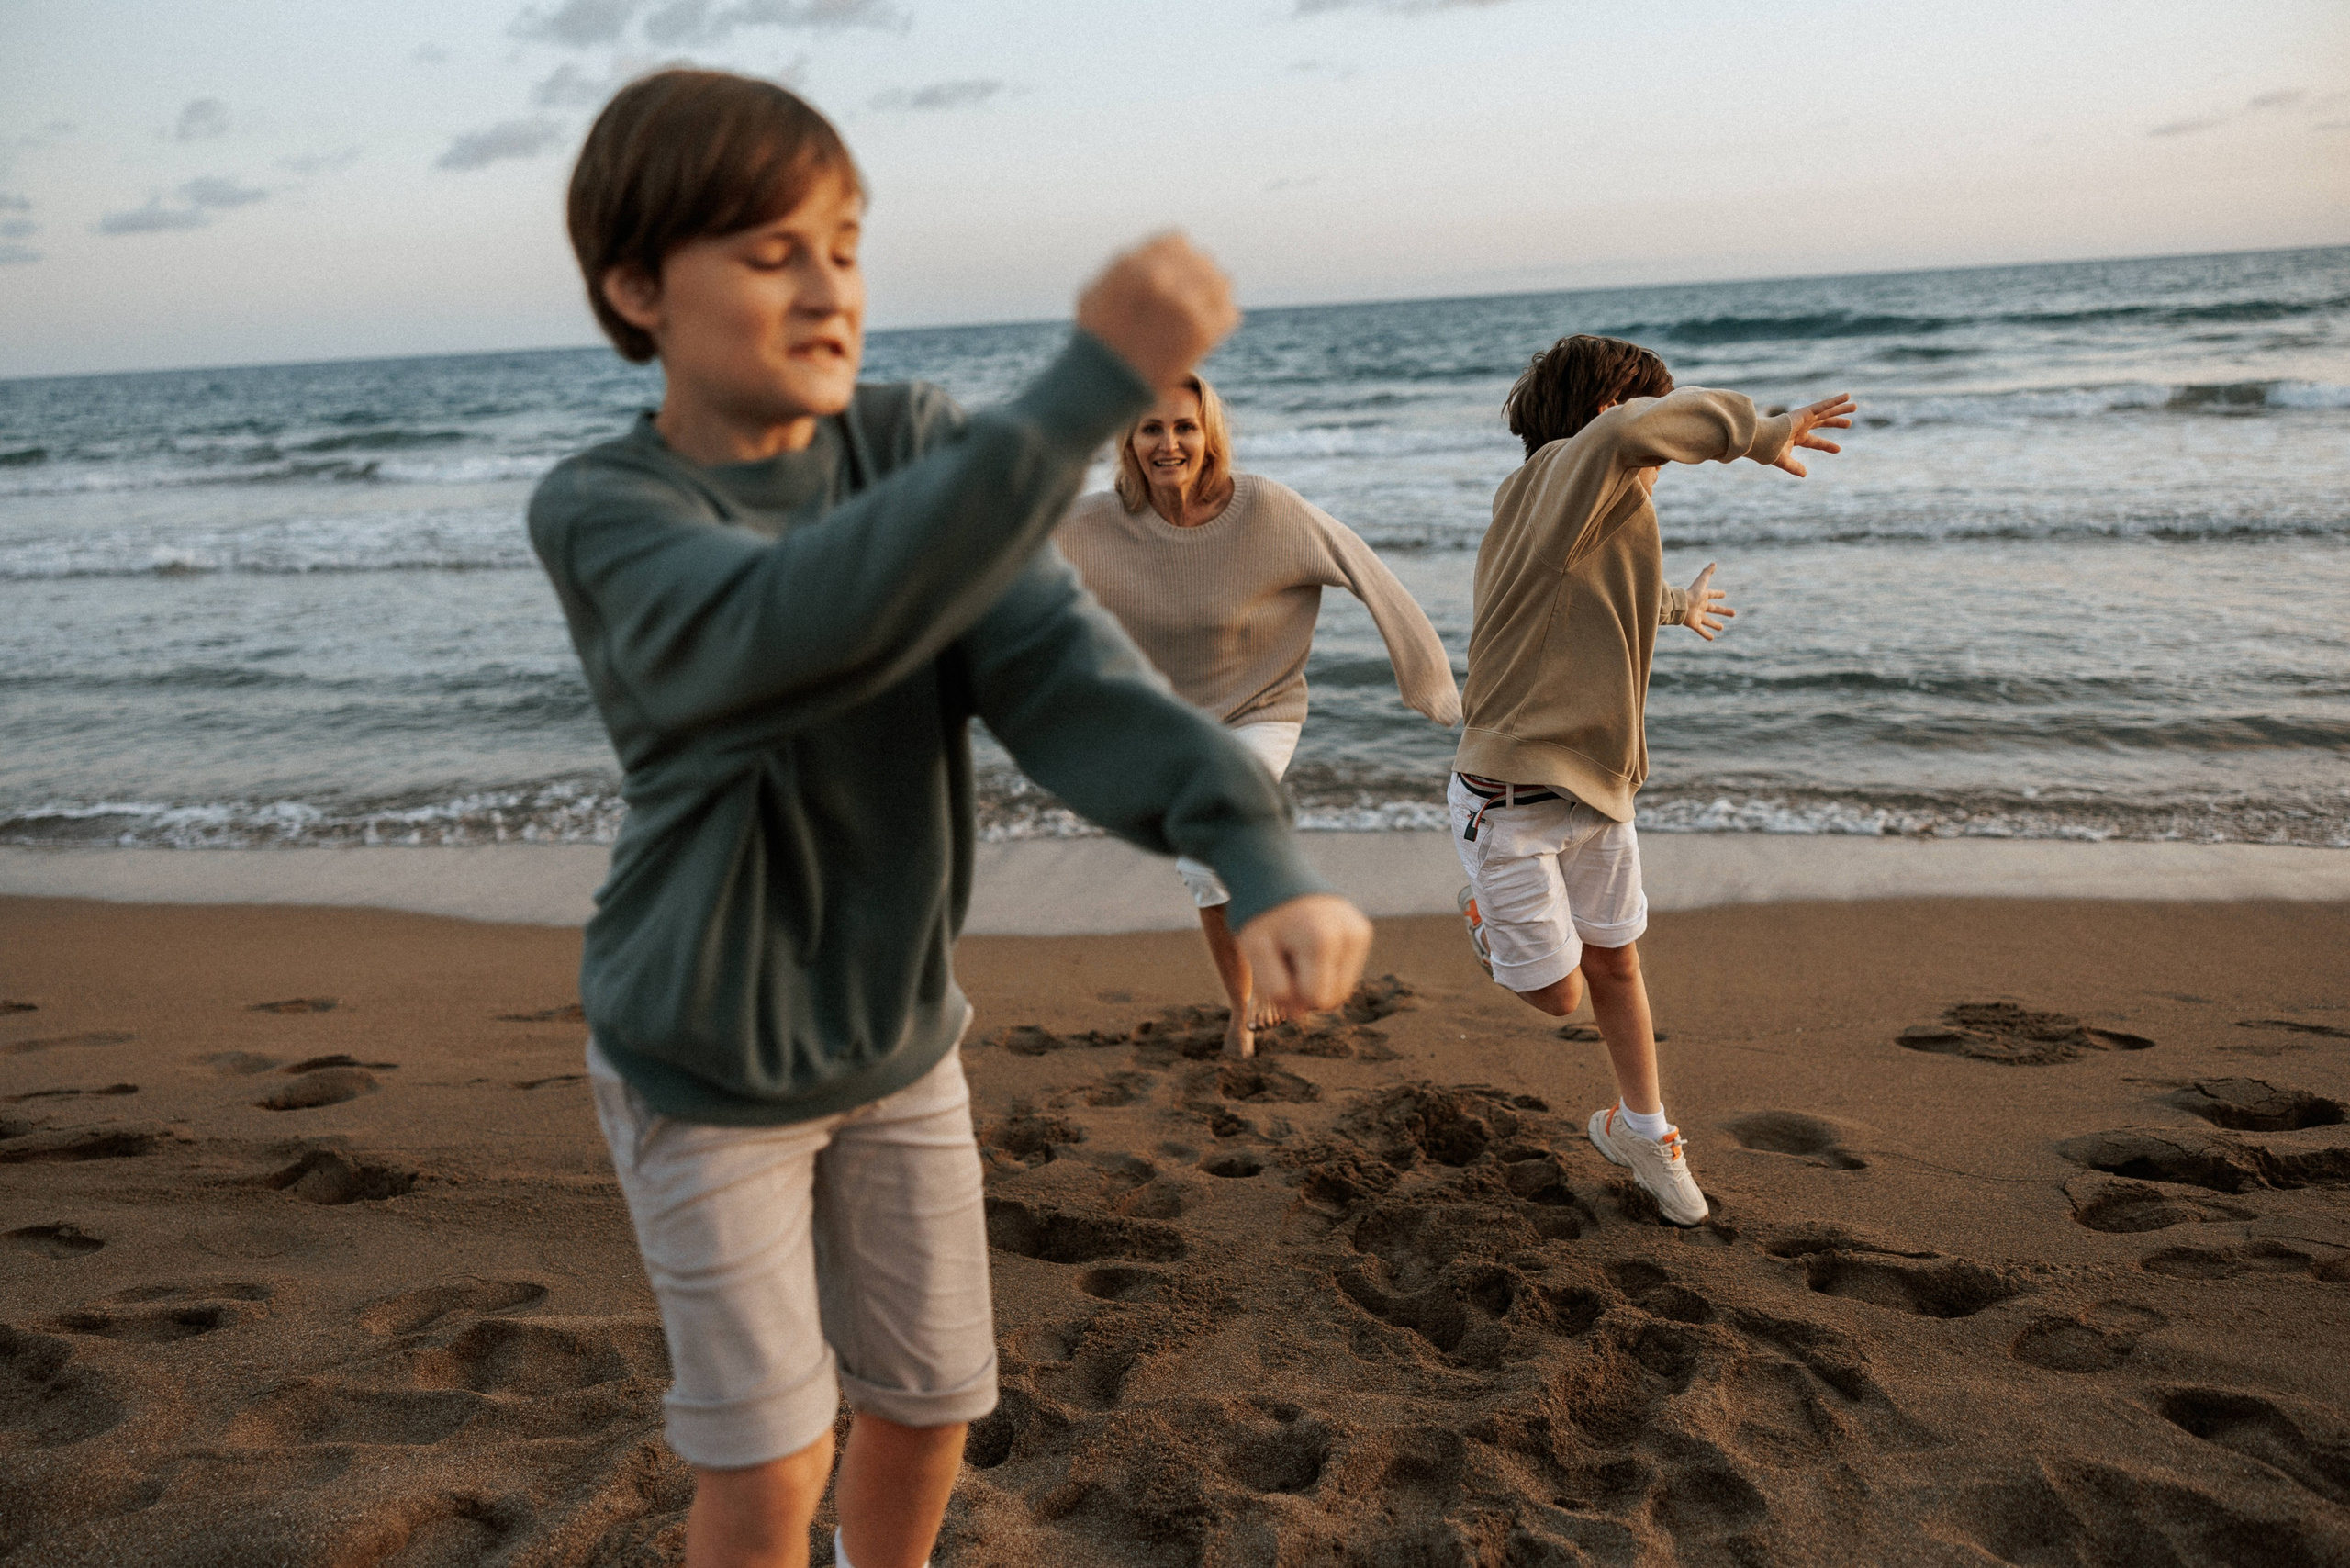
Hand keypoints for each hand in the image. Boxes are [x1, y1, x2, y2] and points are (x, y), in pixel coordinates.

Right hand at [1075, 232, 1239, 389]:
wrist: (1103, 387)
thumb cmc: (1095, 342)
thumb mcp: (1095, 294)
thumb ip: (1125, 268)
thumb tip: (1154, 254)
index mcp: (1136, 262)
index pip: (1178, 241)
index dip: (1180, 258)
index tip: (1179, 274)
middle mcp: (1161, 277)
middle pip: (1203, 261)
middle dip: (1199, 277)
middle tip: (1195, 297)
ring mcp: (1184, 302)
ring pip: (1221, 283)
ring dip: (1216, 295)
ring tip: (1204, 312)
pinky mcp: (1201, 331)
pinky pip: (1229, 314)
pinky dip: (1222, 319)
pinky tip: (1210, 330)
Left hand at [1235, 893, 1371, 1016]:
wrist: (1275, 873)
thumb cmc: (1261, 913)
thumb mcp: (1254, 949)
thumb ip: (1274, 986)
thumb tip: (1299, 1014)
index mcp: (1322, 941)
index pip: (1316, 999)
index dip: (1293, 995)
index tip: (1276, 967)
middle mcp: (1350, 935)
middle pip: (1334, 998)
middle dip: (1306, 987)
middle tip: (1285, 956)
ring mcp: (1359, 932)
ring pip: (1343, 988)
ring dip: (1317, 978)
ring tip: (1297, 948)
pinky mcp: (1363, 930)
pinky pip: (1347, 971)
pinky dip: (1327, 965)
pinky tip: (1310, 943)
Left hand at [1680, 562, 1734, 640]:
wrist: (1680, 605)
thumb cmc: (1692, 593)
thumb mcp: (1702, 582)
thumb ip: (1707, 572)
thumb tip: (1713, 563)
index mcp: (1702, 596)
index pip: (1712, 594)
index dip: (1717, 594)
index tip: (1724, 594)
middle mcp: (1701, 606)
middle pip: (1714, 609)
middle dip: (1723, 610)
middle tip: (1733, 613)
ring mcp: (1698, 616)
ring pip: (1708, 621)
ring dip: (1715, 624)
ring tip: (1721, 627)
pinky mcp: (1694, 624)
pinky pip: (1701, 630)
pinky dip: (1706, 634)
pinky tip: (1712, 638)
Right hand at [1770, 392, 1855, 476]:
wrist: (1759, 439)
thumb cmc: (1766, 450)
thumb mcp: (1783, 460)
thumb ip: (1794, 467)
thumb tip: (1805, 474)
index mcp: (1796, 438)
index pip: (1815, 441)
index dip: (1827, 445)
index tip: (1838, 449)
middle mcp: (1801, 426)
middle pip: (1823, 422)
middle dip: (1835, 422)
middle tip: (1849, 423)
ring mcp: (1803, 418)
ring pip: (1826, 412)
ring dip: (1840, 409)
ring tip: (1854, 406)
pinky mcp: (1803, 412)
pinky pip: (1822, 405)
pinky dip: (1834, 401)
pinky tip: (1846, 397)